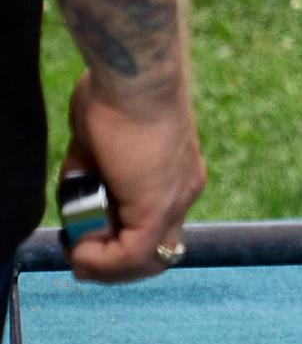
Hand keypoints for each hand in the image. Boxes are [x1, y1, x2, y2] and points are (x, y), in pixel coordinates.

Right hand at [60, 70, 203, 282]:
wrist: (133, 78)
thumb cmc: (112, 97)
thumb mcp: (97, 148)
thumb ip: (93, 178)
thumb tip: (77, 205)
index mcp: (173, 176)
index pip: (157, 229)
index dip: (122, 247)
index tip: (86, 245)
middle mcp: (182, 191)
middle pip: (157, 251)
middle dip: (114, 264)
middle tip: (79, 257)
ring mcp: (174, 200)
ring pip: (147, 259)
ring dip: (105, 264)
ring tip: (78, 255)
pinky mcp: (158, 204)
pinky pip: (133, 253)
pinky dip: (103, 260)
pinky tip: (80, 251)